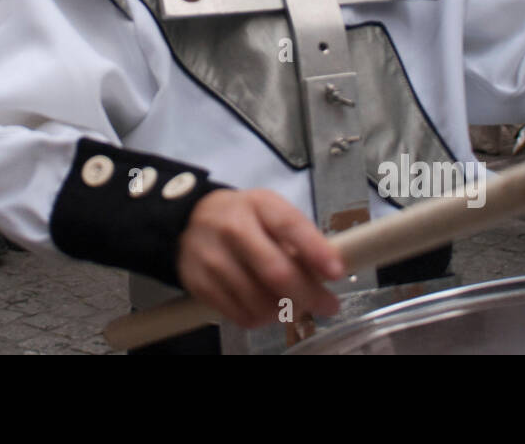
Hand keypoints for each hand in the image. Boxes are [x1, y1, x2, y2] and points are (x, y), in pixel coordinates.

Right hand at [176, 188, 342, 328]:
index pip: (289, 226)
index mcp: (258, 205)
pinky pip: (240, 316)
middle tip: (328, 305)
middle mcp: (232, 228)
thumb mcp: (270, 211)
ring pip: (260, 302)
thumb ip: (298, 236)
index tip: (337, 272)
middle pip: (276, 273)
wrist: (187, 220)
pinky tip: (266, 308)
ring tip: (293, 305)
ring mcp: (212, 258)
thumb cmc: (243, 217)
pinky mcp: (199, 284)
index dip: (315, 251)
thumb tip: (329, 270)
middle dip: (310, 296)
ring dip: (286, 311)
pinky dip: (261, 319)